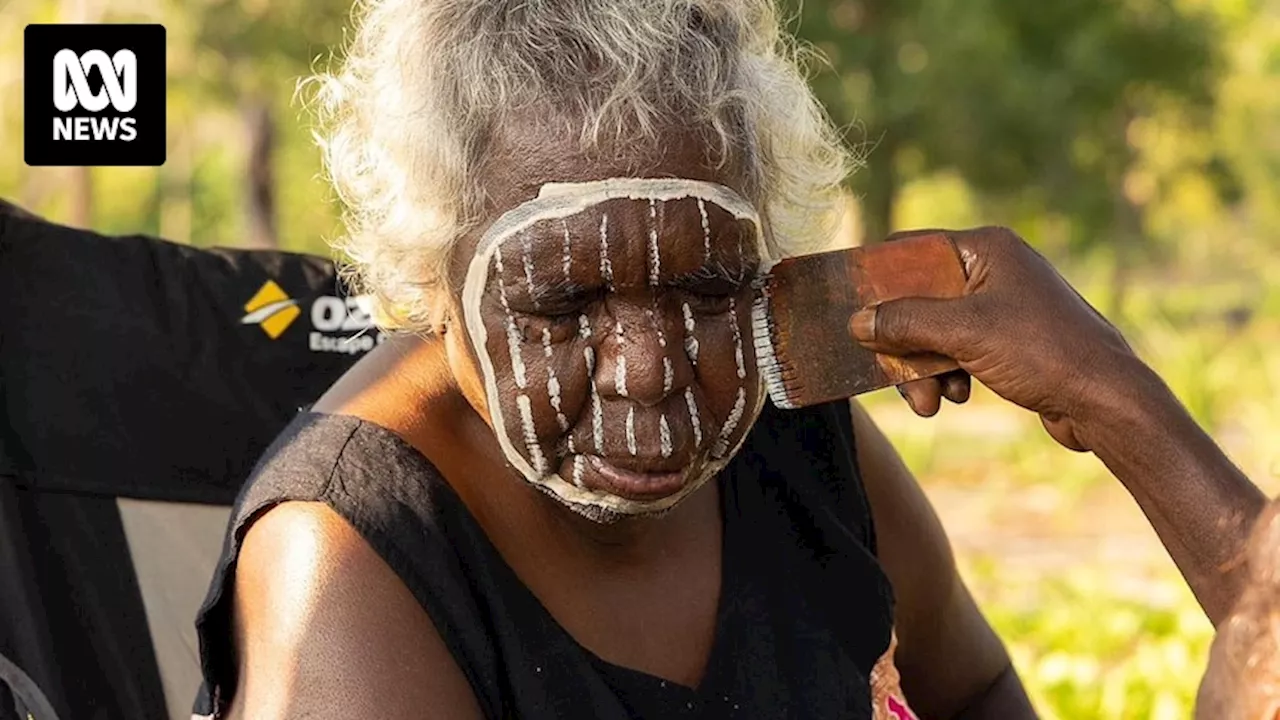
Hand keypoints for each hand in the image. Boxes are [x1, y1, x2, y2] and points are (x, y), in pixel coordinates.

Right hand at [849, 226, 1139, 451]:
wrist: (1105, 401)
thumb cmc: (1043, 353)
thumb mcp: (964, 333)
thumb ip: (905, 322)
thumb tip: (858, 322)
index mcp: (987, 249)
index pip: (913, 249)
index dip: (878, 277)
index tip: (848, 305)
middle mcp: (994, 270)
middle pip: (919, 297)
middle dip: (902, 340)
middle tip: (886, 371)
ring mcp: (1002, 306)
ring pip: (934, 330)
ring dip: (923, 367)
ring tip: (929, 400)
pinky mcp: (1007, 340)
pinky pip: (956, 350)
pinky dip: (947, 374)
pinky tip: (955, 397)